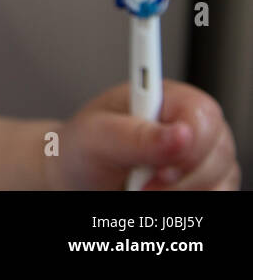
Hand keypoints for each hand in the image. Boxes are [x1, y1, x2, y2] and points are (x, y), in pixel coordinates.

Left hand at [47, 79, 239, 189]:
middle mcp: (193, 124)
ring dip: (178, 193)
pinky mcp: (209, 183)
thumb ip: (135, 134)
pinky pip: (217, 197)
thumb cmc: (85, 149)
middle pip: (216, 153)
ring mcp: (206, 155)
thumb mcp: (96, 137)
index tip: (159, 167)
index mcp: (166, 97)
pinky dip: (186, 202)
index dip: (188, 143)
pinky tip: (158, 193)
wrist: (80, 177)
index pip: (202, 113)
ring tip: (141, 185)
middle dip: (177, 177)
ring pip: (219, 182)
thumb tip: (182, 134)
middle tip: (140, 183)